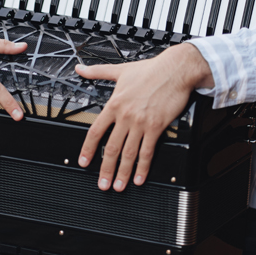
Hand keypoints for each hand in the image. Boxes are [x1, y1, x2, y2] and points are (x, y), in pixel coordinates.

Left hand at [75, 43, 213, 191]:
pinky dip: (143, 167)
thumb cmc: (150, 70)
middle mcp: (125, 116)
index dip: (88, 149)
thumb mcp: (120, 70)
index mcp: (114, 104)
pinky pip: (148, 151)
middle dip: (105, 169)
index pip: (95, 131)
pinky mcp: (156, 127)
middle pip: (111, 148)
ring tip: (118, 186)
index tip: (84, 162)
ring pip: (128, 154)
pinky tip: (140, 177)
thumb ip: (97, 71)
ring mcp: (141, 123)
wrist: (175, 70)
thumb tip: (80, 69)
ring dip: (122, 173)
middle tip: (102, 184)